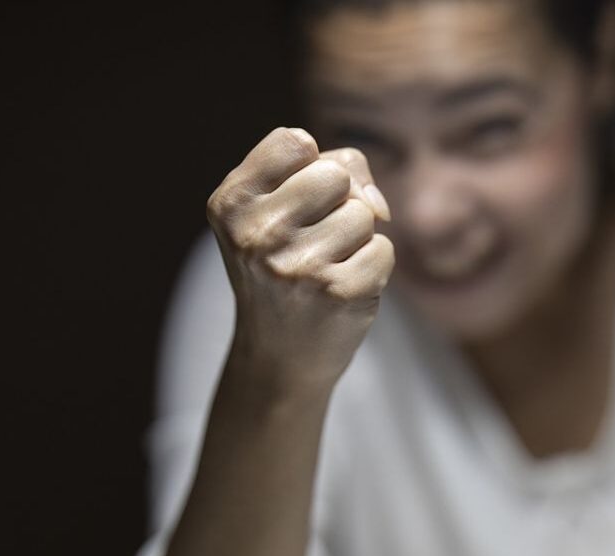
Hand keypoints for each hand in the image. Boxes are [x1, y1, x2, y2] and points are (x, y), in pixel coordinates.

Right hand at [206, 127, 393, 385]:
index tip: (294, 204)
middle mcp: (256, 233)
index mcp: (231, 203)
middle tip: (313, 241)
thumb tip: (379, 208)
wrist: (279, 356)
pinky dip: (373, 267)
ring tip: (326, 267)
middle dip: (338, 203)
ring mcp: (296, 266)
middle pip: (335, 174)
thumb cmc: (286, 266)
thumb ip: (334, 170)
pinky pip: (383, 248)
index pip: (295, 141)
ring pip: (364, 212)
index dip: (309, 167)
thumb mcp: (281, 209)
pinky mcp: (338, 293)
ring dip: (357, 238)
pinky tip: (343, 289)